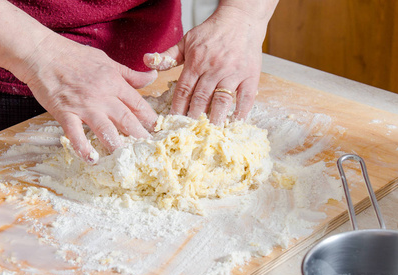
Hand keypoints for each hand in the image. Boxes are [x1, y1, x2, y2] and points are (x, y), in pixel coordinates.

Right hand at [22, 35, 157, 161]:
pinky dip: (82, 146)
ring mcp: (84, 106)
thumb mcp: (107, 61)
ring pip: (105, 128)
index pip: (138, 104)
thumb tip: (153, 76)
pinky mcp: (64, 113)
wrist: (42, 53)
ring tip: (126, 158)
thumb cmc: (74, 56)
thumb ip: (130, 74)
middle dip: (140, 135)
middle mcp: (102, 96)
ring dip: (116, 144)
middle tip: (151, 150)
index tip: (159, 131)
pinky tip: (91, 159)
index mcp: (114, 83)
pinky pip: (75, 133)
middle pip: (127, 119)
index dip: (150, 119)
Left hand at [144, 4, 269, 124]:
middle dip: (193, 117)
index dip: (178, 108)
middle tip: (189, 132)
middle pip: (201, 98)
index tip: (174, 122)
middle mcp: (214, 68)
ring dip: (214, 118)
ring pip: (222, 101)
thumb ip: (168, 55)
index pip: (184, 90)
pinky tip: (233, 123)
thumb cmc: (213, 32)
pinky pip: (245, 98)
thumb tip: (147, 60)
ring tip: (209, 132)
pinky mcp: (250, 76)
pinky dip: (240, 113)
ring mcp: (233, 73)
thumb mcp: (187, 40)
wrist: (241, 20)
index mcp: (197, 61)